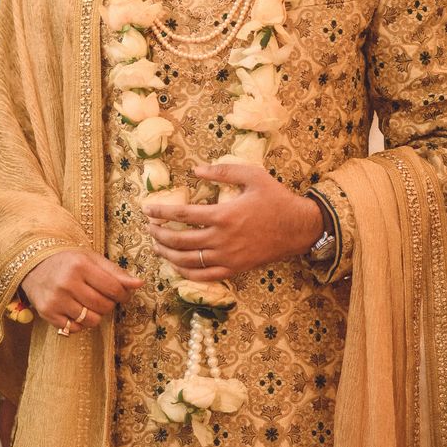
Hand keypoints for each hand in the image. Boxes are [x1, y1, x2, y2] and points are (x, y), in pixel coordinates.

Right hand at [22, 248, 141, 333]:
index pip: (114, 289)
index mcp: (80, 265)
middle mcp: (67, 283)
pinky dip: (80, 323)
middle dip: (108, 304)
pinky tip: (75, 310)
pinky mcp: (47, 313)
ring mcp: (56, 300)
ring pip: (91, 320)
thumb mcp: (91, 259)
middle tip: (101, 296)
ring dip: (95, 315)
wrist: (33, 265)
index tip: (121, 294)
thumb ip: (116, 272)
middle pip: (104, 306)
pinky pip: (75, 328)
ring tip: (88, 303)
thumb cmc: (68, 261)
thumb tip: (139, 284)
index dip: (123, 295)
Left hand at [141, 163, 322, 280]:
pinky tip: (177, 266)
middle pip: (179, 241)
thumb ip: (223, 171)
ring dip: (167, 255)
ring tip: (156, 246)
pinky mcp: (234, 269)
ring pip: (187, 261)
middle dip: (158, 235)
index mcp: (223, 215)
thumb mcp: (252, 175)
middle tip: (149, 228)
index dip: (161, 213)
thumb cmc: (275, 198)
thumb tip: (196, 170)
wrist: (298, 228)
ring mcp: (227, 257)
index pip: (182, 215)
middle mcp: (222, 239)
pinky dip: (186, 273)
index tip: (148, 210)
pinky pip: (204, 276)